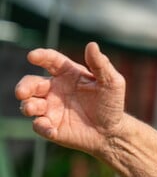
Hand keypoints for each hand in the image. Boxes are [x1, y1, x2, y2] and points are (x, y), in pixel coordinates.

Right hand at [15, 41, 126, 155]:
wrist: (112, 131)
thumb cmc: (111, 103)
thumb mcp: (112, 83)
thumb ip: (101, 65)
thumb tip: (92, 45)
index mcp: (67, 74)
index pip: (50, 60)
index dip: (40, 56)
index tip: (33, 56)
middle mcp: (54, 89)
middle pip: (32, 83)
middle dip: (24, 86)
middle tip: (22, 92)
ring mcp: (50, 108)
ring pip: (29, 103)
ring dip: (27, 105)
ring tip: (32, 108)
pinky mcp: (51, 126)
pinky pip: (39, 125)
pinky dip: (41, 126)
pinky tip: (52, 130)